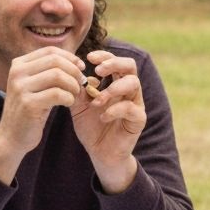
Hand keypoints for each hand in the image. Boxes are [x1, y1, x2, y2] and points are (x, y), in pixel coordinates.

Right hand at [0, 47, 84, 182]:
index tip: (81, 68)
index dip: (70, 57)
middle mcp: (17, 73)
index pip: (50, 51)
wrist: (12, 137)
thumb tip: (78, 63)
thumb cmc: (31, 110)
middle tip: (81, 84)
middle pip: (55, 61)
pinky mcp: (28, 104)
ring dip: (73, 85)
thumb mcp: (37, 86)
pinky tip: (68, 104)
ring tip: (75, 95)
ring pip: (58, 75)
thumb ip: (51, 72)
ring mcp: (21, 88)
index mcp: (19, 64)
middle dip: (74, 71)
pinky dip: (69, 98)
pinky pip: (58, 94)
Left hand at [70, 50, 145, 193]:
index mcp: (115, 83)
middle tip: (97, 71)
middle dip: (113, 64)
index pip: (115, 61)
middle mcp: (128, 90)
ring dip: (112, 89)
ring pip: (133, 84)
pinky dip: (115, 110)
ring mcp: (135, 104)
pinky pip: (131, 108)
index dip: (104, 56)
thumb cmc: (91, 127)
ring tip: (96, 101)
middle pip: (130, 66)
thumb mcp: (79, 106)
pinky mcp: (139, 120)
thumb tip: (70, 71)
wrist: (100, 153)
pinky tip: (102, 116)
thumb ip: (76, 89)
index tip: (89, 58)